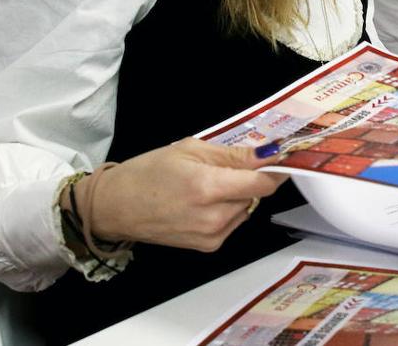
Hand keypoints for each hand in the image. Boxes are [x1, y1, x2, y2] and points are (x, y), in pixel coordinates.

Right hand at [82, 137, 286, 251]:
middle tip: (224, 166)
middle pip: (256, 194)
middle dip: (249, 178)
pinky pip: (233, 222)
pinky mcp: (209, 247)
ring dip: (238, 195)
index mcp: (208, 188)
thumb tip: (269, 153)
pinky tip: (203, 202)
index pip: (264, 183)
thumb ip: (234, 154)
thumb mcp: (191, 150)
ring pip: (246, 208)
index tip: (281, 157)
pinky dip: (227, 210)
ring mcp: (212, 235)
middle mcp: (214, 217)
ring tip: (207, 185)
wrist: (116, 207)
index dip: (275, 168)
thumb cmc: (148, 173)